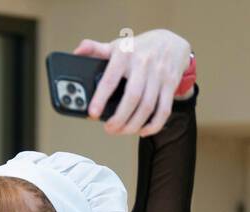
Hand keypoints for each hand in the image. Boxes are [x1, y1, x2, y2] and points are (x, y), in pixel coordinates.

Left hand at [74, 29, 191, 136]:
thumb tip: (78, 51)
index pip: (111, 78)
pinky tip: (142, 130)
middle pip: (132, 97)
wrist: (171, 41)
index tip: (92, 113)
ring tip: (121, 131)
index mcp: (125, 55)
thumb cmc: (139, 48)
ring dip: (133, 125)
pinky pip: (164, 109)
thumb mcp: (117, 45)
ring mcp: (159, 75)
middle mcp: (144, 64)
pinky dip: (153, 125)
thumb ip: (96, 49)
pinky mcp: (170, 85)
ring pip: (147, 106)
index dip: (101, 97)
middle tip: (109, 129)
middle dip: (119, 118)